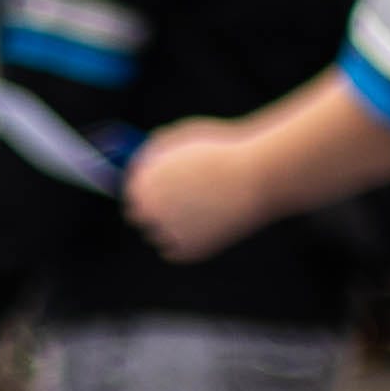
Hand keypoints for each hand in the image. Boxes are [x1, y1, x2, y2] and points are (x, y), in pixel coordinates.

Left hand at [122, 117, 267, 262]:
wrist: (259, 175)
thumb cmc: (226, 151)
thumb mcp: (185, 138)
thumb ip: (159, 150)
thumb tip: (144, 162)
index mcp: (144, 180)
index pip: (130, 191)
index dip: (143, 191)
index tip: (155, 192)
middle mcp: (150, 207)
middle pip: (137, 216)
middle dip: (151, 212)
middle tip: (170, 209)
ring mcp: (168, 231)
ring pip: (158, 236)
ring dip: (171, 229)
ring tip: (206, 213)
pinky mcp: (188, 250)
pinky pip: (174, 252)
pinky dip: (186, 244)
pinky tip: (208, 229)